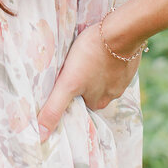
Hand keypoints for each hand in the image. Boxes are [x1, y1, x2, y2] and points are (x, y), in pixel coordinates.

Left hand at [36, 21, 140, 141]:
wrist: (120, 33)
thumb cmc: (91, 55)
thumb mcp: (68, 82)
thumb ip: (55, 107)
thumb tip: (40, 135)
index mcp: (97, 102)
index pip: (79, 104)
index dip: (70, 96)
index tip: (62, 86)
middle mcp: (112, 94)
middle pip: (91, 92)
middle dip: (82, 83)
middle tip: (70, 69)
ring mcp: (122, 78)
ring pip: (103, 78)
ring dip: (94, 71)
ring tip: (84, 58)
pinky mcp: (127, 62)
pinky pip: (114, 65)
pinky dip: (107, 60)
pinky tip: (100, 50)